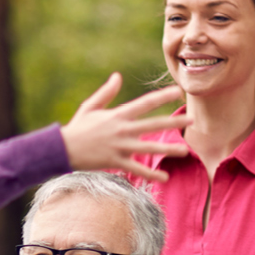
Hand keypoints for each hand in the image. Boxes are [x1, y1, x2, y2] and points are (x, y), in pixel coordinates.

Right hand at [59, 74, 190, 182]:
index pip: (145, 103)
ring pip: (149, 147)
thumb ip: (106, 92)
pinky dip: (151, 174)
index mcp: (118, 115)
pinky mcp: (115, 161)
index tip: (177, 91)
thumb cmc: (77, 128)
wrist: (62, 149)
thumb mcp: (90, 106)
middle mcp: (122, 130)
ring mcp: (120, 147)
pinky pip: (137, 169)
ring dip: (168, 149)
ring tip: (185, 151)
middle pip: (153, 124)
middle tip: (192, 120)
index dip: (161, 96)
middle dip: (174, 122)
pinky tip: (165, 177)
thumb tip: (118, 76)